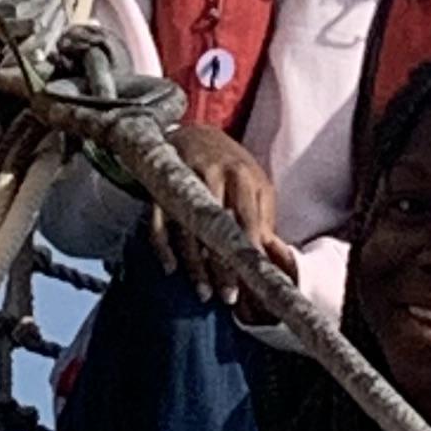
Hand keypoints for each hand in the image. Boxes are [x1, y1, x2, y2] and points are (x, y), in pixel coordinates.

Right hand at [153, 124, 288, 305]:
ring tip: (203, 292)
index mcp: (242, 176)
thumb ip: (263, 218)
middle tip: (228, 297)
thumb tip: (272, 257)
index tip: (253, 281)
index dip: (248, 252)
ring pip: (187, 228)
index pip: (246, 220)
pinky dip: (162, 246)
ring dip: (195, 263)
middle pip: (217, 227)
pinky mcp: (160, 185)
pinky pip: (158, 220)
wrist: (195, 133)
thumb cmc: (233, 166)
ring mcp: (183, 179)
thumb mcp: (255, 184)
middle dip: (222, 264)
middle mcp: (213, 175)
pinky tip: (170, 268)